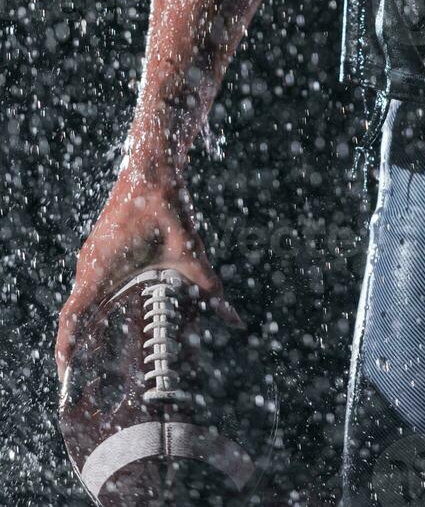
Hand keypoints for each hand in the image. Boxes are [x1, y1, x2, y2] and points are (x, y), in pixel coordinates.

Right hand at [55, 159, 237, 383]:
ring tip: (94, 357)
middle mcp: (90, 264)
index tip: (67, 375)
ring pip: (80, 298)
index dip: (66, 347)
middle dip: (76, 346)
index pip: (72, 316)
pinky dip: (92, 306)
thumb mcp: (190, 251)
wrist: (151, 168)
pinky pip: (88, 284)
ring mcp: (91, 255)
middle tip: (86, 379)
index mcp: (102, 268)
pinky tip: (108, 319)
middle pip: (73, 314)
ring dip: (83, 325)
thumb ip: (209, 287)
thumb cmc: (165, 205)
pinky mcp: (100, 249)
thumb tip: (232, 318)